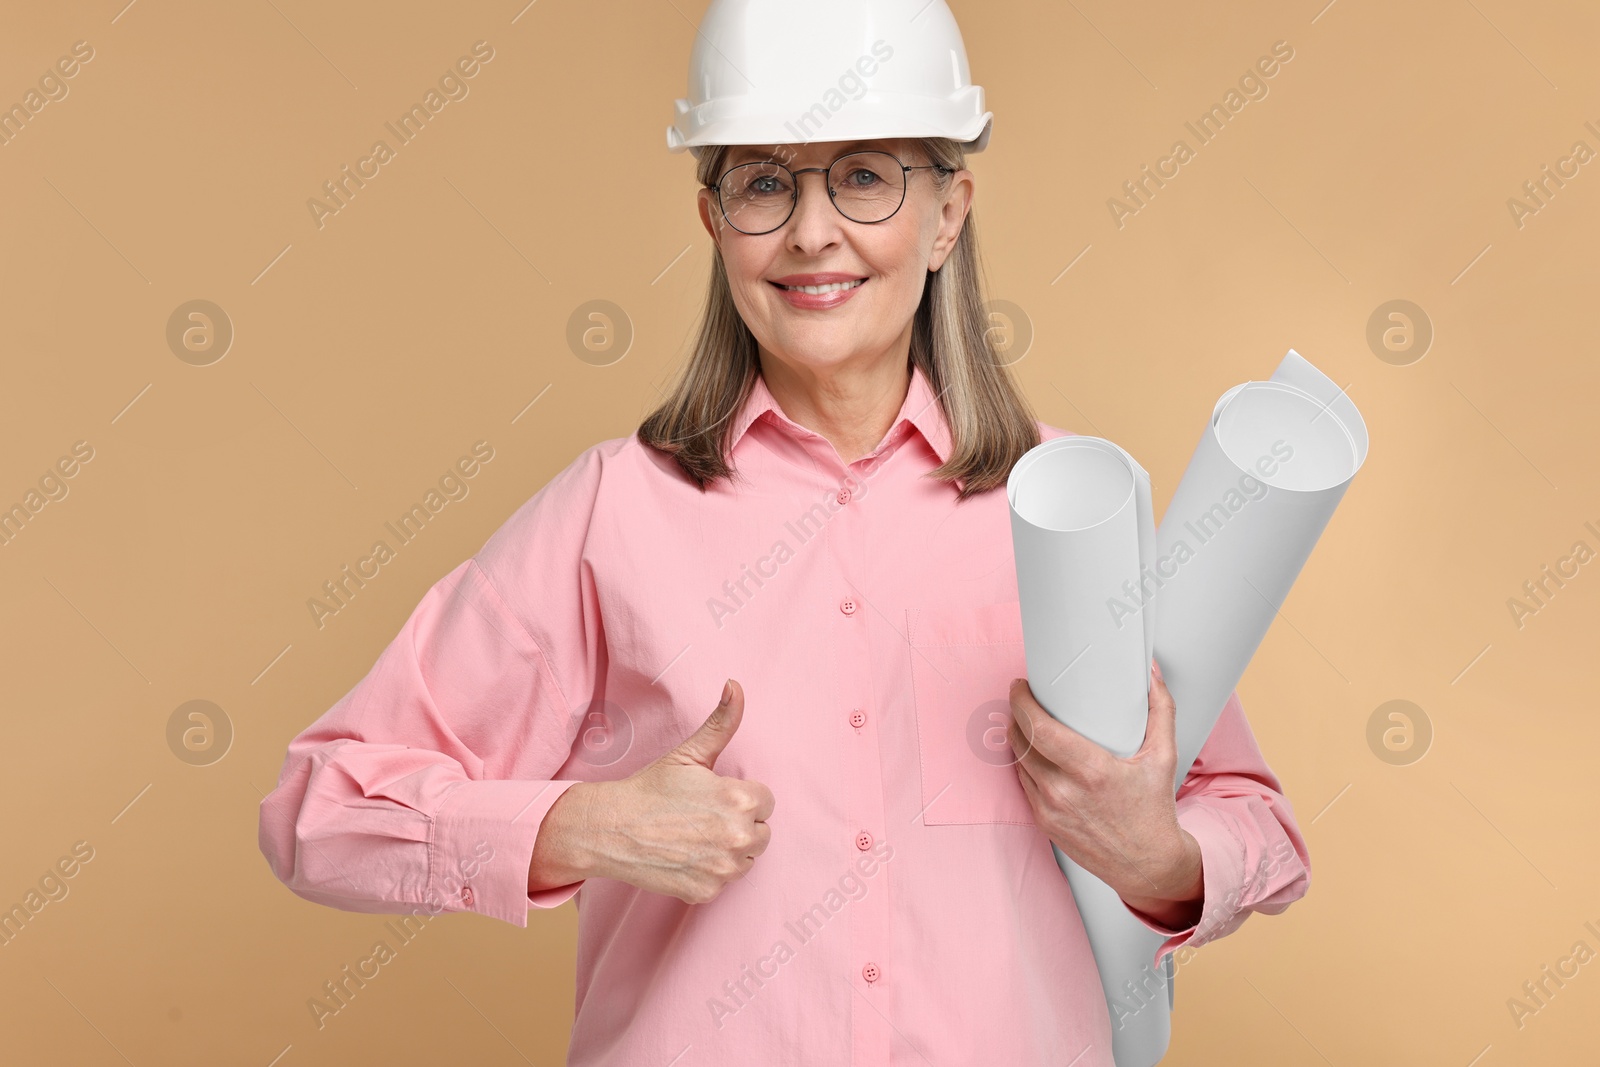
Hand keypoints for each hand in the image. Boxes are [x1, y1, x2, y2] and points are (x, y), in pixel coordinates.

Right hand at [531, 679, 774, 904]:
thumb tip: (736, 685)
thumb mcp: (689, 754)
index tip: (715, 797)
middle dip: (740, 824)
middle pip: (762, 832)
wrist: (611, 829)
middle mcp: (738, 837)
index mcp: (740, 799)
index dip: (741, 796)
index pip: (766, 802)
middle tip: (704, 817)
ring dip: (730, 850)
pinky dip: (710, 872)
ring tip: (696, 836)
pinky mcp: (708, 892)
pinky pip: (724, 882)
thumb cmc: (650, 789)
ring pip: (747, 859)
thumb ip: (722, 723)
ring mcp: (723, 869)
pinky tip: (686, 856)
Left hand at [1006, 660, 1203, 927]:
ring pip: (1018, 761)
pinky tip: (1031, 751)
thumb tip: (1151, 673)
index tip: (1020, 685)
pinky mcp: (1043, 823)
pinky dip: (1024, 762)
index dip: (1022, 703)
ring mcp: (1050, 810)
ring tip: (1026, 719)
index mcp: (1092, 772)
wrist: (1149, 866)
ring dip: (1017, 737)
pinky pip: (1023, 783)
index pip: (1040, 729)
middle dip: (1015, 713)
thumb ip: (1160, 709)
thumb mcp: (1164, 757)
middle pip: (1021, 741)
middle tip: (1022, 697)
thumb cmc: (1155, 811)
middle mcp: (1064, 792)